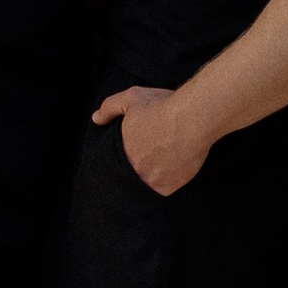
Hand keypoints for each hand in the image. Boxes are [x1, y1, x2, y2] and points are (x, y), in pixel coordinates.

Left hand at [92, 83, 212, 197]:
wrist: (192, 119)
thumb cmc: (162, 106)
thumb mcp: (131, 98)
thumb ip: (109, 107)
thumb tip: (96, 118)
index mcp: (122, 152)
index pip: (117, 160)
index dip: (128, 153)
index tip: (139, 146)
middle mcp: (133, 170)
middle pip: (133, 172)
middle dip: (139, 165)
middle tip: (152, 153)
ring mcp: (150, 181)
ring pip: (146, 182)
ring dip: (152, 174)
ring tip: (163, 160)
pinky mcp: (167, 188)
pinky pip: (163, 189)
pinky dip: (167, 181)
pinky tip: (173, 167)